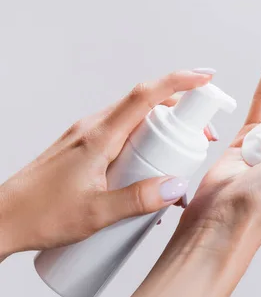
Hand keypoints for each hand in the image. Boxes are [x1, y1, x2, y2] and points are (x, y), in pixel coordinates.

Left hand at [0, 70, 213, 257]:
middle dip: (179, 112)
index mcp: (99, 136)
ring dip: (160, 131)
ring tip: (176, 161)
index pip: (145, 95)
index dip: (178, 81)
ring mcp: (86, 137)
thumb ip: (138, 200)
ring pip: (133, 120)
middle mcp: (93, 128)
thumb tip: (176, 186)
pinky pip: (120, 135)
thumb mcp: (96, 213)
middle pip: (144, 104)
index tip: (205, 78)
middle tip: (200, 136)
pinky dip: (141, 143)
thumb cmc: (40, 215)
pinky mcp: (83, 149)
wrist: (2, 219)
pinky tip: (145, 173)